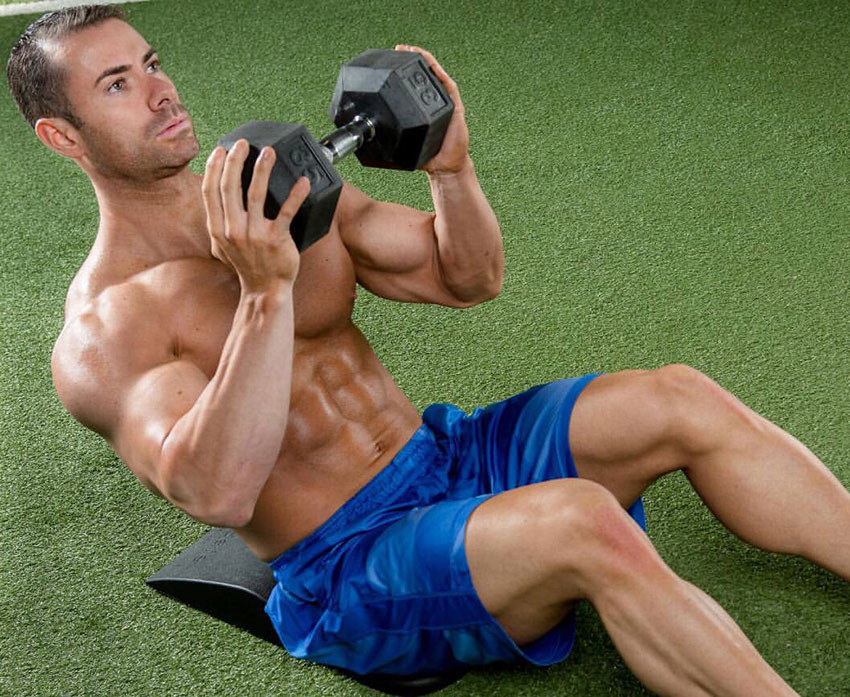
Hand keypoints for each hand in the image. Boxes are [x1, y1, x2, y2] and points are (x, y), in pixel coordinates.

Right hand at [202, 139, 310, 292]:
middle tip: (243, 143)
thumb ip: (219, 221)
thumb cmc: (248, 265)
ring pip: (256, 194)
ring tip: (269, 152)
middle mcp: (233, 230)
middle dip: (236, 160)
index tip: (221, 149)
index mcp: (218, 228)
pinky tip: (303, 182)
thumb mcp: (223, 245)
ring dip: (262, 169)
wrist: (265, 290)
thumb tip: (215, 195)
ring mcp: (254, 235)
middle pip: (230, 186)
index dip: (214, 167)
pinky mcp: (276, 240)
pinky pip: (287, 212)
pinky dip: (296, 195)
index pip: (210, 190)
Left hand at [395, 44, 469, 174]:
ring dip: (424, 60)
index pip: (412, 85)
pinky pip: (447, 85)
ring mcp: (445, 102)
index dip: (402, 72)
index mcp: (423, 108)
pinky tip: (429, 63)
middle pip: (423, 74)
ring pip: (435, 74)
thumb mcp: (406, 143)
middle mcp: (434, 102)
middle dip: (411, 59)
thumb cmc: (428, 155)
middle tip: (398, 49)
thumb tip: (371, 136)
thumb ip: (394, 137)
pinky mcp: (455, 107)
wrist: (446, 166)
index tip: (390, 61)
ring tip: (411, 49)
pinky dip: (438, 72)